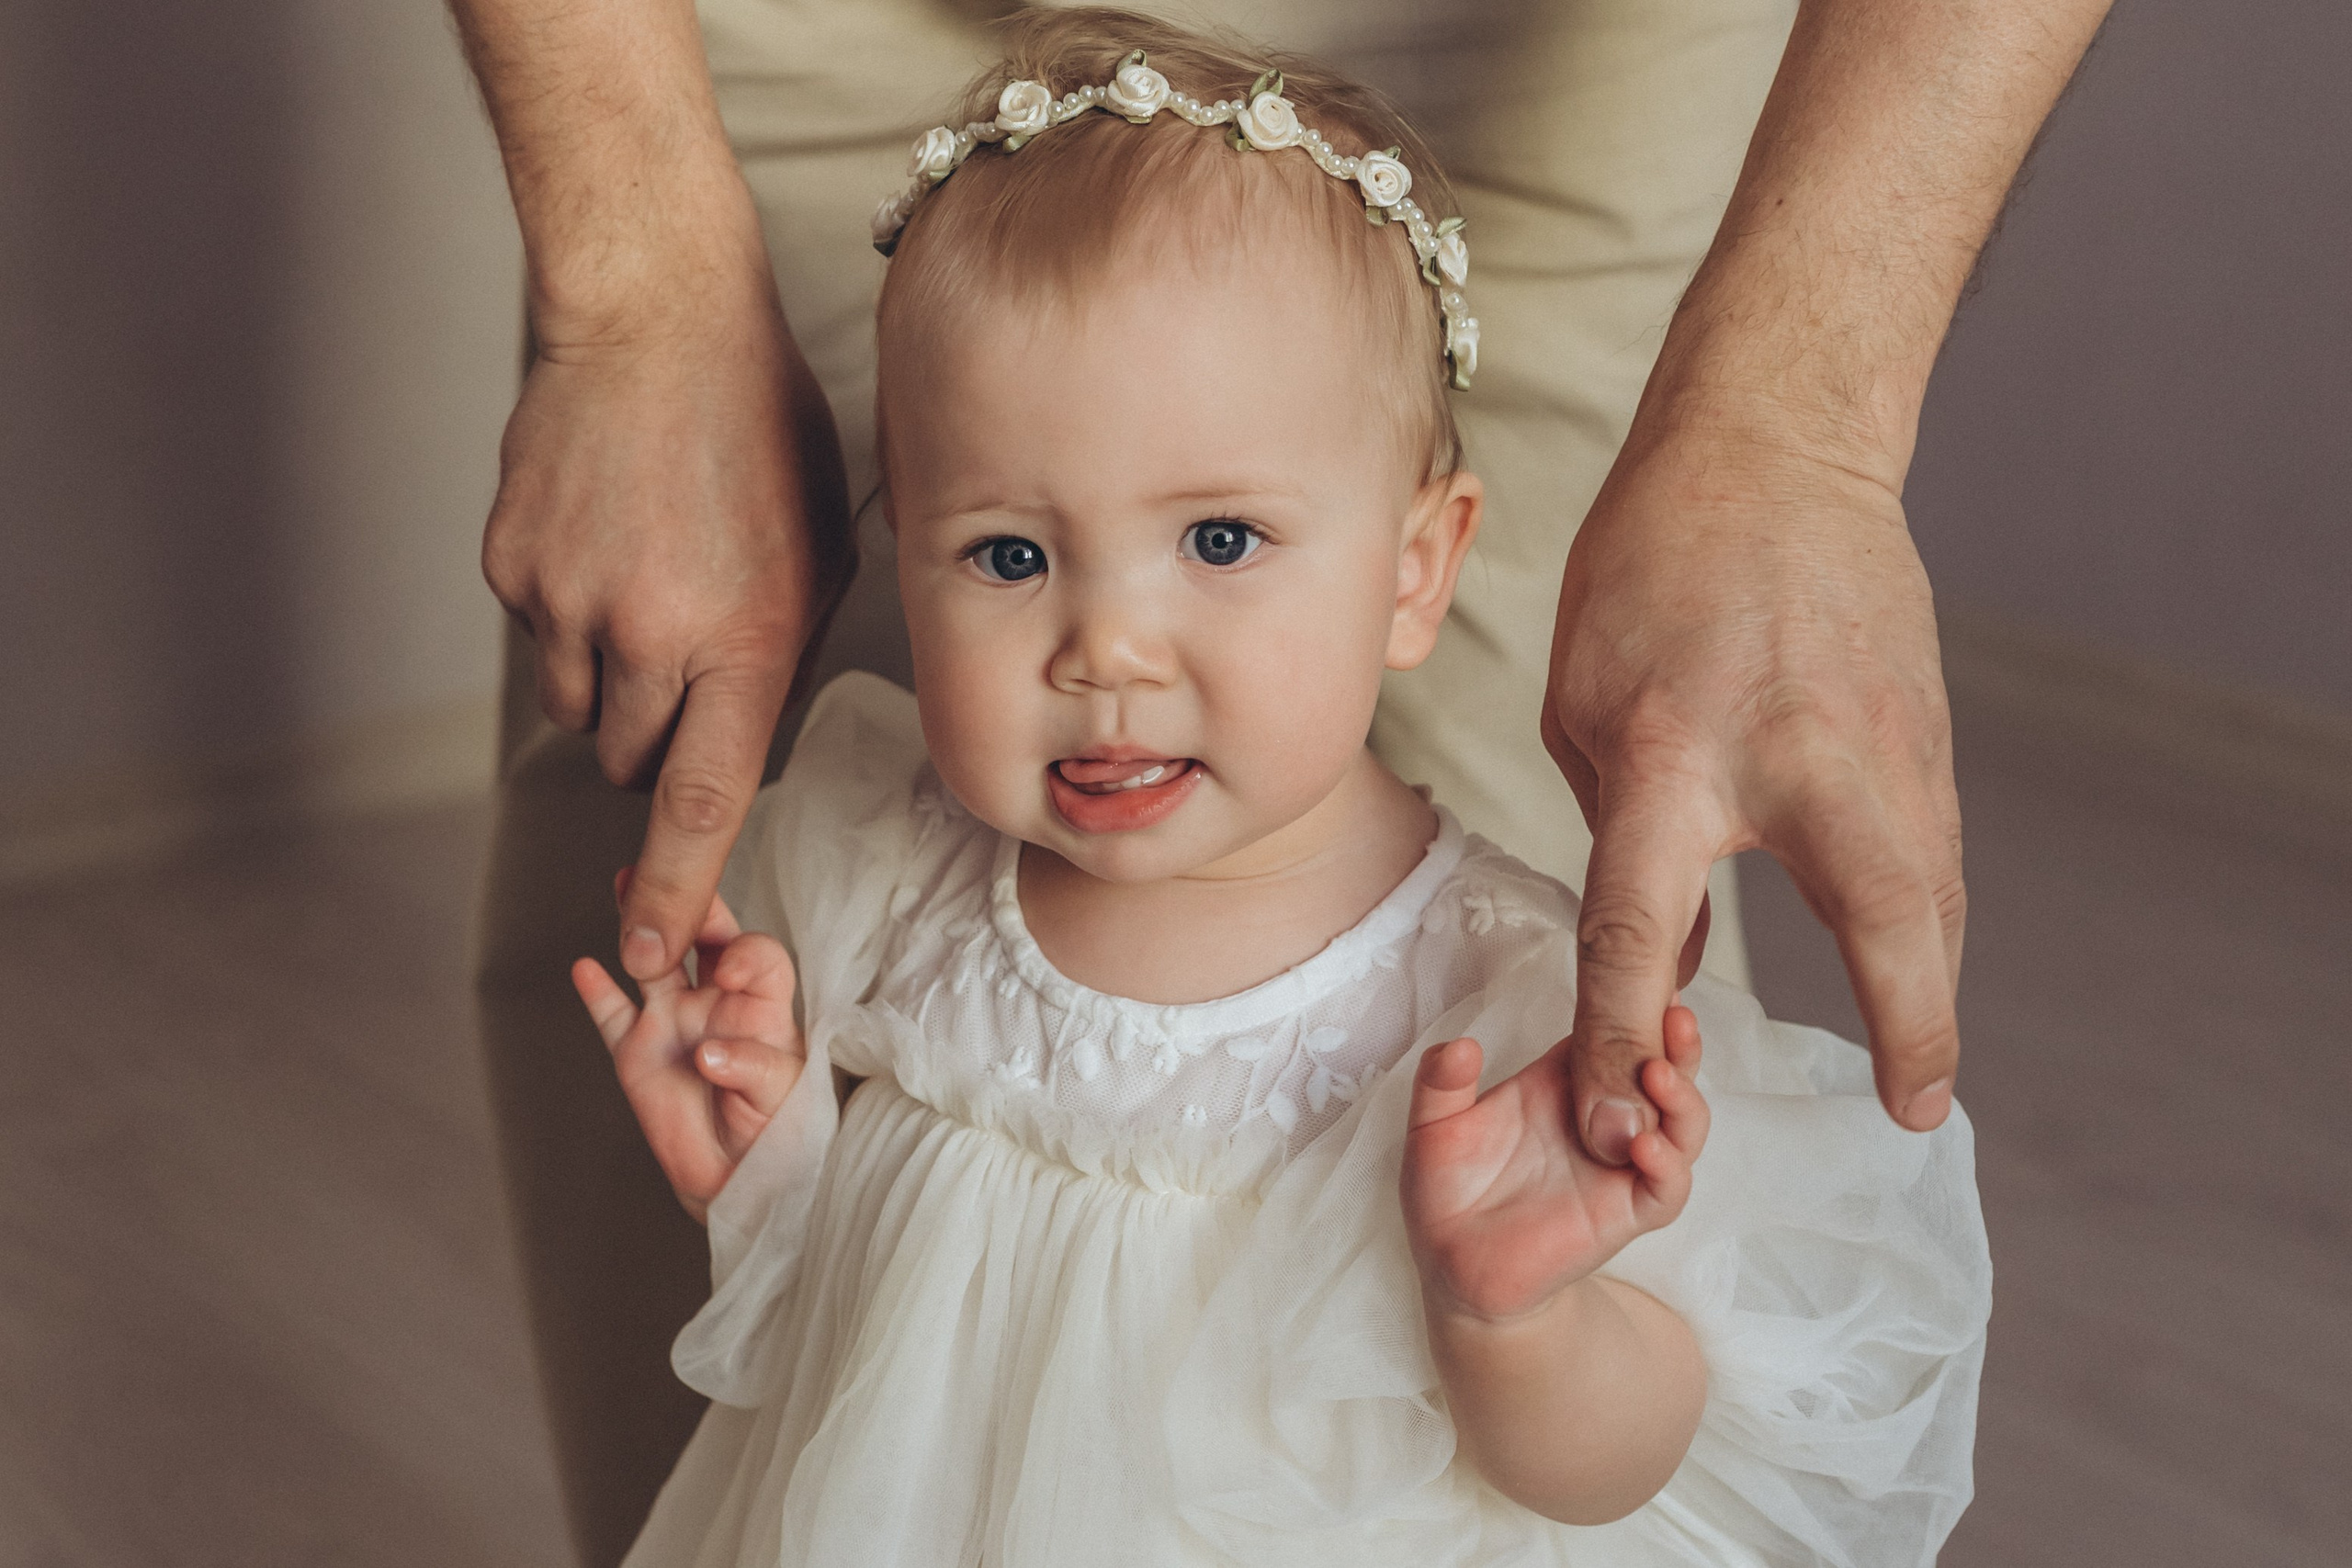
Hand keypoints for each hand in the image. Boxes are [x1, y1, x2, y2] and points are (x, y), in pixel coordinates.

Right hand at [483, 282, 851, 985]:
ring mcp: (568, 600)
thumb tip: (744, 741)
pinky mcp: (510, 566)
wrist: (654, 318)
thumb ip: (781, 657)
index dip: (677, 890)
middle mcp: (652, 633)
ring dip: (614, 686)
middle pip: (637, 766)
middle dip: (662, 748)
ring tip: (649, 585)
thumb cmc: (759, 430)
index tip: (649, 957)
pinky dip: (569, 617)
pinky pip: (540, 640)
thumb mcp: (818, 552)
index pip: (706, 799)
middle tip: (687, 665)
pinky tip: (606, 538)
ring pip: (582, 713)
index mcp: (745, 637)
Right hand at [572, 874, 804, 1220]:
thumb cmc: (778, 1131)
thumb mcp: (782, 1098)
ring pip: (654, 961)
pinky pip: (612, 1016)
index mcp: (762, 1005)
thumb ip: (755, 1069)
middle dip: (691, 906)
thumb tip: (708, 1052)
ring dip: (640, 923)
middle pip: (705, 937)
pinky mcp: (637, 1052)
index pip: (758, 956)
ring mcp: (674, 1021)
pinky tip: (585, 969)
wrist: (740, 1178)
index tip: (727, 971)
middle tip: (674, 884)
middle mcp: (716, 1002)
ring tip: (625, 880)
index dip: (744, 952)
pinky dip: (597, 993)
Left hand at [1401, 1008, 1707, 1323]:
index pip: (1614, 1030)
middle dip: (1676, 1040)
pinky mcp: (1624, 1213)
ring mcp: (1620, 1164)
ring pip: (1680, 1122)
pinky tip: (1648, 1144)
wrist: (1453, 1269)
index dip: (1634, 1003)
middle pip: (1662, 1066)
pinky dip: (1667, 1164)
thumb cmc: (1445, 1190)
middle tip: (1674, 1013)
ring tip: (1659, 1072)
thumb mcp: (1432, 1126)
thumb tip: (1462, 1045)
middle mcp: (1603, 1115)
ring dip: (1681, 1095)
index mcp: (1562, 1081)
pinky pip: (1665, 1187)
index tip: (1647, 972)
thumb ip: (1441, 1083)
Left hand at [1543, 426, 1962, 1162]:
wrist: (1772, 447)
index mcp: (1670, 750)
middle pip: (1877, 910)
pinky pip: (1933, 848)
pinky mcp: (1925, 729)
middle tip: (1918, 1107)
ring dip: (1931, 984)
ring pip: (1931, 887)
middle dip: (1906, 1018)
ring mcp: (1880, 739)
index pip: (1634, 919)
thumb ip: (1623, 844)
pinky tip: (1920, 968)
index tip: (1619, 1110)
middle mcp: (1793, 754)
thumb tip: (1665, 961)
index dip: (1617, 1030)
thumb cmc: (1648, 573)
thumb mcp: (1585, 707)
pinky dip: (1930, 919)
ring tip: (1919, 1071)